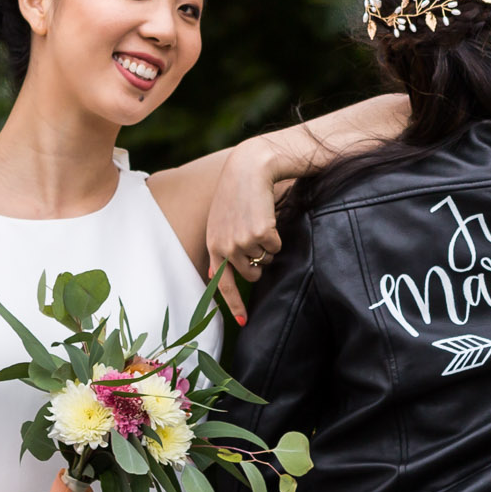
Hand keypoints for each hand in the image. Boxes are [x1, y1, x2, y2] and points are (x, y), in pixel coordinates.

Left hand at [205, 140, 283, 325]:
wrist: (249, 169)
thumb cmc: (236, 195)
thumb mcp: (219, 222)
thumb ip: (218, 248)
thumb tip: (212, 273)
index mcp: (213, 246)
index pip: (223, 284)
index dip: (235, 305)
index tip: (244, 322)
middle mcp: (225, 247)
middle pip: (251, 275)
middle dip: (259, 263)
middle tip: (256, 237)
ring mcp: (243, 242)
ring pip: (266, 261)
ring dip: (268, 246)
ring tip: (259, 222)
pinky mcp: (260, 234)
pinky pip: (277, 248)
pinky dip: (277, 236)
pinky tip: (267, 217)